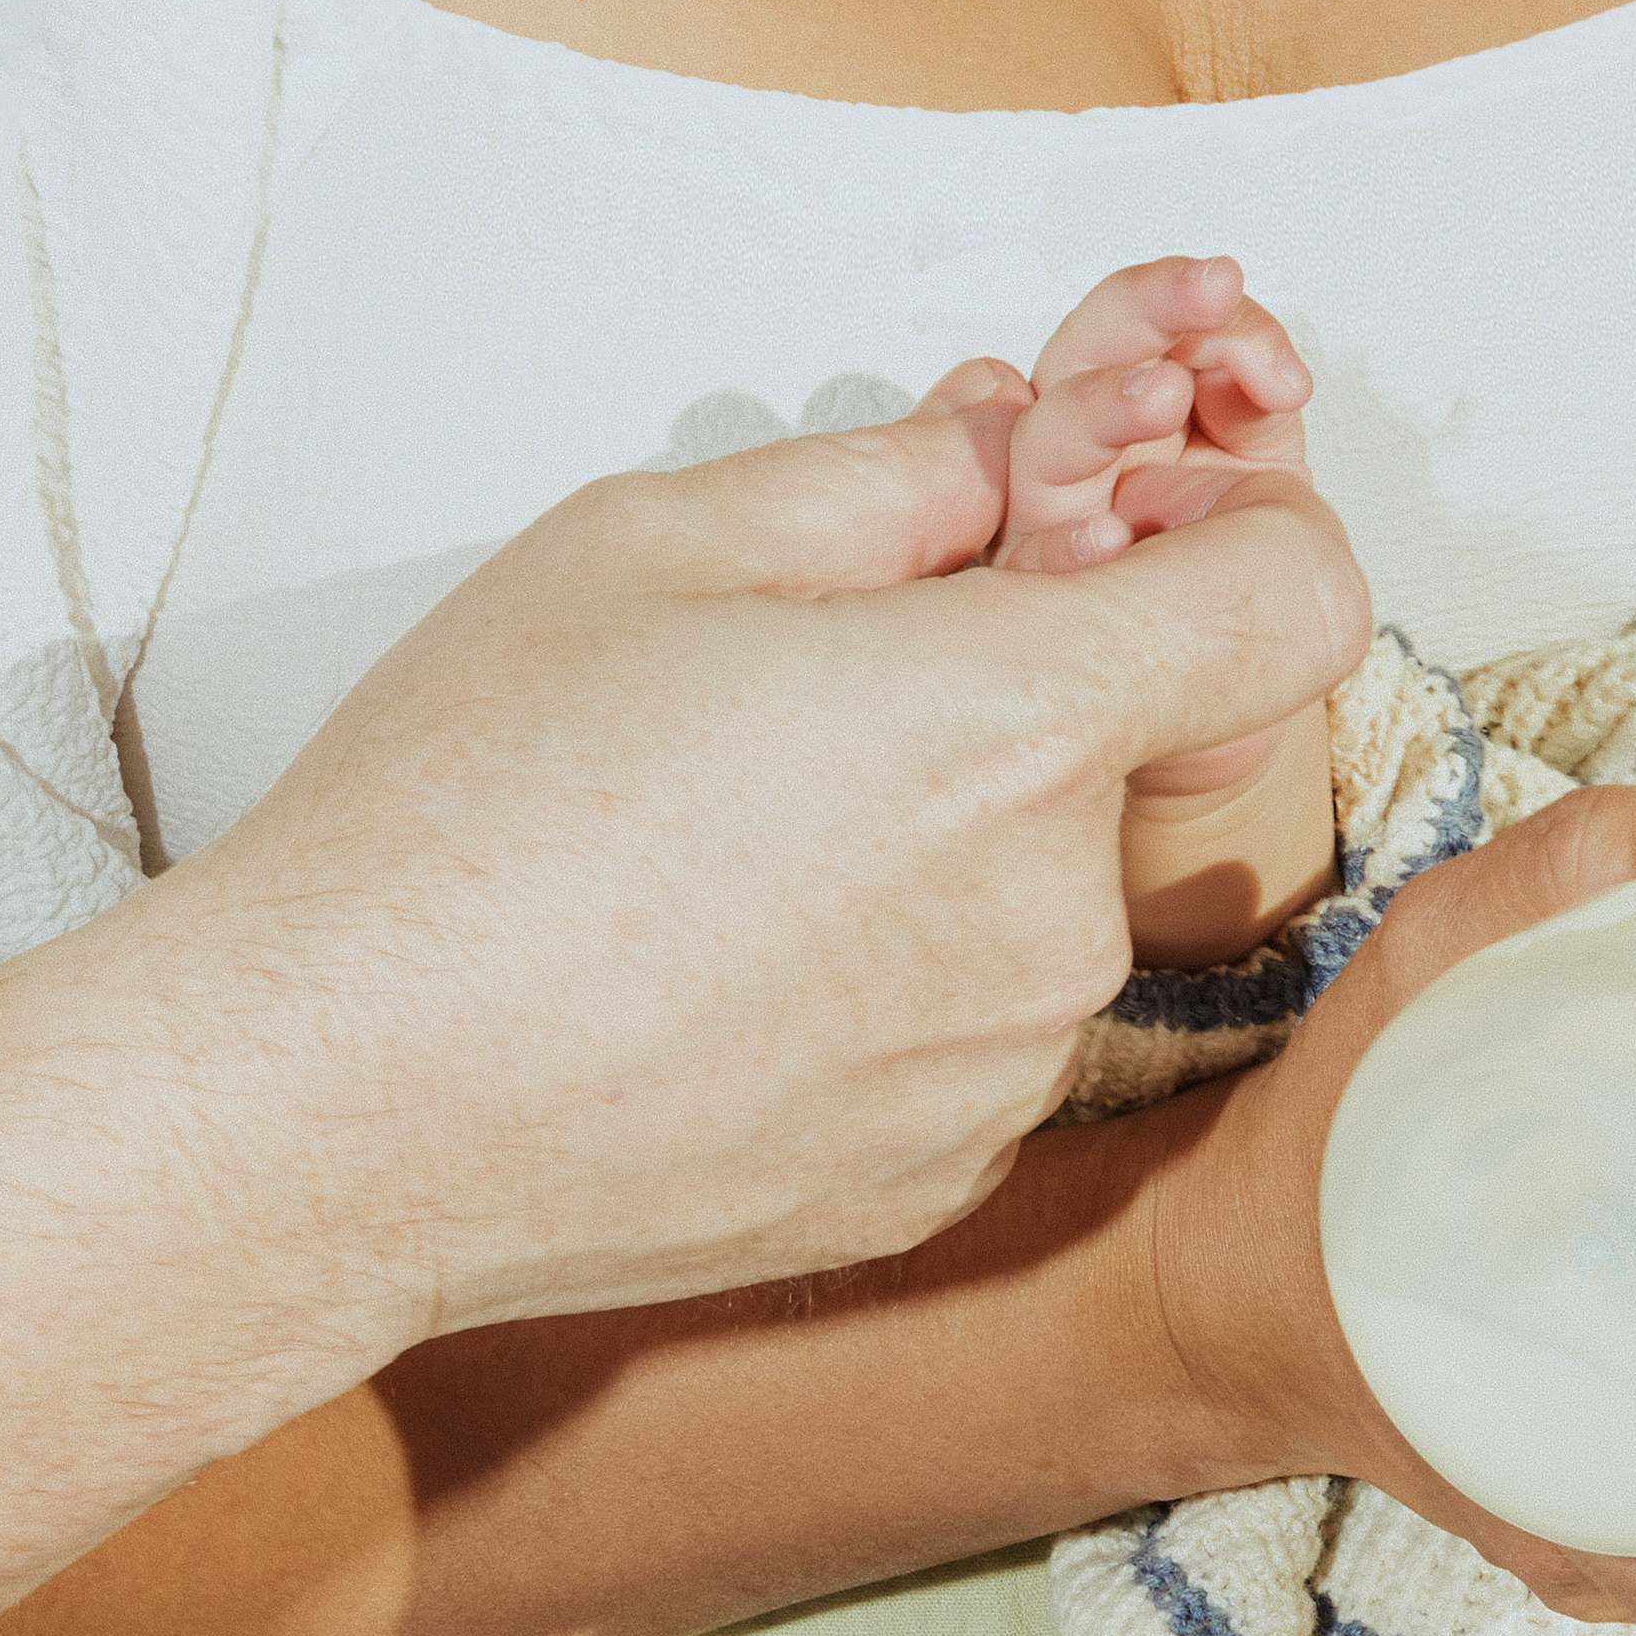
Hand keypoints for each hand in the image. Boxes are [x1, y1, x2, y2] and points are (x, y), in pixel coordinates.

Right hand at [156, 359, 1368, 1345]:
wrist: (338, 1107)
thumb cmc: (463, 823)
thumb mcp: (658, 540)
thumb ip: (893, 479)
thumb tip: (1010, 458)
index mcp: (1019, 724)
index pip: (1297, 597)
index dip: (1230, 540)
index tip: (1131, 540)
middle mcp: (1057, 917)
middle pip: (1127, 754)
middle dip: (1006, 708)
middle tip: (795, 706)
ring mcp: (1007, 1068)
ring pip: (1038, 901)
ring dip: (934, 856)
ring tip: (713, 863)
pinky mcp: (941, 1177)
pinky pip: (967, 1036)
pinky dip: (882, 992)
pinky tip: (710, 982)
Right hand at [987, 253, 1312, 573]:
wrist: (1230, 641)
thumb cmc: (1231, 541)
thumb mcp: (1266, 455)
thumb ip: (1259, 404)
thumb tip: (1267, 378)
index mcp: (1129, 395)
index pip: (1139, 321)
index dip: (1185, 302)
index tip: (1239, 306)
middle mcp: (1080, 441)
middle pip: (1085, 353)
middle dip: (1148, 309)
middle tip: (1210, 292)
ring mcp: (1051, 512)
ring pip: (1046, 443)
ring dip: (1102, 407)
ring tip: (1164, 394)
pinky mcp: (1038, 584)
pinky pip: (1038, 562)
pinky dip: (1069, 549)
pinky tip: (1109, 537)